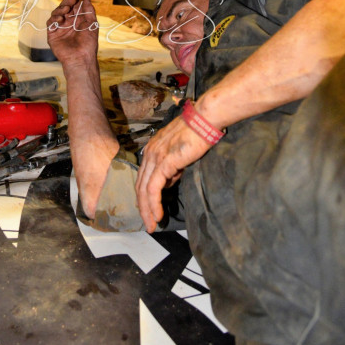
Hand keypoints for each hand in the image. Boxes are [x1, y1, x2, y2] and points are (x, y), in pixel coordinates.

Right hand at [47, 0, 98, 67]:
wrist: (81, 57)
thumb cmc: (89, 42)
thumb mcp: (92, 23)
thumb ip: (88, 9)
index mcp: (78, 19)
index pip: (74, 5)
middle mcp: (69, 22)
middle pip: (64, 7)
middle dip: (67, 0)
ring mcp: (60, 28)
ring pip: (56, 13)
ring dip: (61, 8)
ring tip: (66, 10)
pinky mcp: (53, 34)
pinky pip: (50, 22)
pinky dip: (54, 18)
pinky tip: (60, 18)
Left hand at [136, 115, 211, 231]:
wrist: (204, 120)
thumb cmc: (198, 133)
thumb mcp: (180, 152)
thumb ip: (173, 166)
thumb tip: (170, 180)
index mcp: (152, 148)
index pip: (143, 177)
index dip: (144, 195)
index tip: (149, 211)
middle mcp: (149, 152)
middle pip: (139, 185)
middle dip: (143, 207)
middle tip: (148, 224)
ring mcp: (155, 157)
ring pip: (144, 190)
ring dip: (147, 210)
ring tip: (152, 225)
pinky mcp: (164, 162)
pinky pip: (153, 188)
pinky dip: (154, 204)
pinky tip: (157, 215)